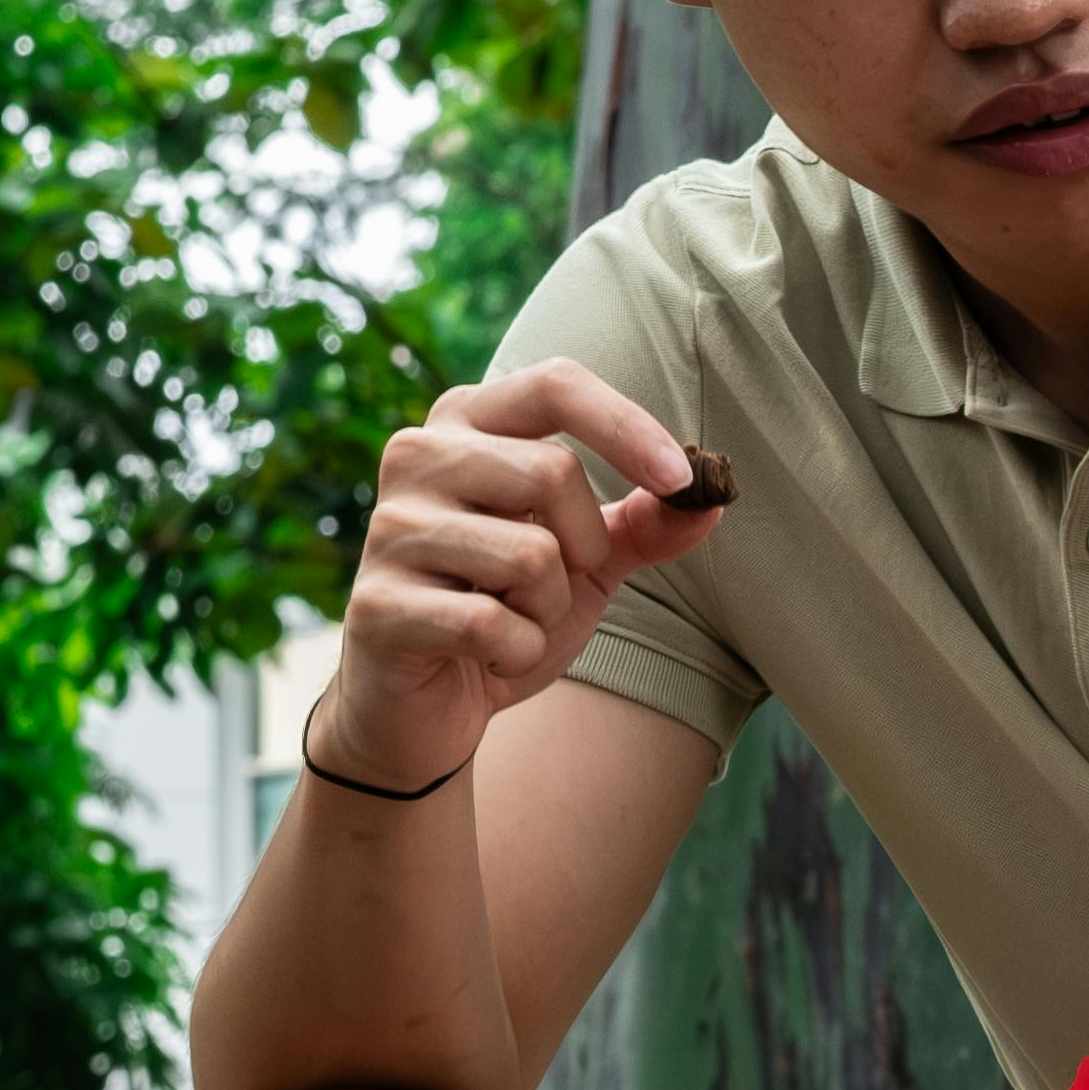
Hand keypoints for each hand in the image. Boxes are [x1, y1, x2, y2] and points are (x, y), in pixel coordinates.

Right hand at [320, 360, 727, 791]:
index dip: (627, 426)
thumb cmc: (508, 610)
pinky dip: (515, 653)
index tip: (681, 478)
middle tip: (549, 585)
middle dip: (583, 547)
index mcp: (467, 423)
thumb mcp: (588, 561)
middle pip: (551, 472)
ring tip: (509, 619)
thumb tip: (712, 496)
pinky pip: (490, 624)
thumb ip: (644, 523)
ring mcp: (389, 528)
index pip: (555, 385)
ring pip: (529, 554)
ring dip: (547, 609)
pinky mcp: (376, 604)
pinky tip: (484, 658)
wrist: (428, 704)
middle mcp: (416, 456)